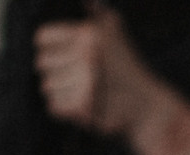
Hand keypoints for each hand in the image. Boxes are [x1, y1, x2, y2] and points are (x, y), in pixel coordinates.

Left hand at [35, 4, 172, 138]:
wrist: (148, 109)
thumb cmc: (128, 71)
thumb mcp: (116, 35)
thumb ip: (99, 14)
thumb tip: (90, 0)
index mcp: (89, 36)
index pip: (41, 38)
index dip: (50, 48)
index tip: (65, 56)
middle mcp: (87, 56)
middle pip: (41, 63)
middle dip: (56, 72)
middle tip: (77, 77)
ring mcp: (85, 82)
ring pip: (47, 86)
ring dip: (61, 91)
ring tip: (82, 92)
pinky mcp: (84, 107)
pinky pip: (53, 106)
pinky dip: (65, 109)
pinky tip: (82, 106)